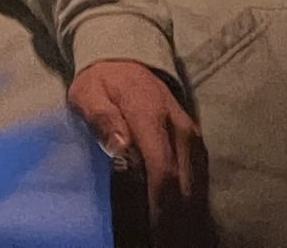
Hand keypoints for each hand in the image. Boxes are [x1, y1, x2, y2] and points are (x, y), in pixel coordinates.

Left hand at [69, 57, 208, 247]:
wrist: (124, 56)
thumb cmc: (101, 81)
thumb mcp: (88, 93)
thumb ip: (101, 118)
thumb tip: (120, 147)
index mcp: (150, 114)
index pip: (162, 169)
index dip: (160, 204)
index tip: (151, 229)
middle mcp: (178, 126)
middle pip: (184, 183)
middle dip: (174, 218)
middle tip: (160, 241)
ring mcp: (190, 133)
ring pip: (196, 184)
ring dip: (186, 214)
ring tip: (170, 237)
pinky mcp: (194, 140)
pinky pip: (198, 176)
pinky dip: (191, 201)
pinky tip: (183, 220)